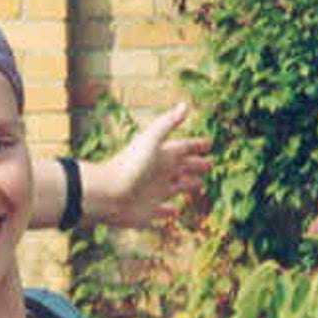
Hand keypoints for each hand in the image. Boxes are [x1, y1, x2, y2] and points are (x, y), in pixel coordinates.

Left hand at [83, 103, 212, 227]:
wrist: (106, 194)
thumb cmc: (128, 166)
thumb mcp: (150, 141)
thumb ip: (167, 124)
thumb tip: (185, 104)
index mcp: (161, 155)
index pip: (184, 148)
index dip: (196, 145)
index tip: (209, 143)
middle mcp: (159, 173)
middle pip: (182, 167)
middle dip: (196, 165)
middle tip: (211, 164)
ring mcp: (154, 193)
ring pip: (177, 188)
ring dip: (188, 186)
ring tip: (199, 185)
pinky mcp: (149, 212)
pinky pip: (163, 212)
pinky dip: (171, 212)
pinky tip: (176, 213)